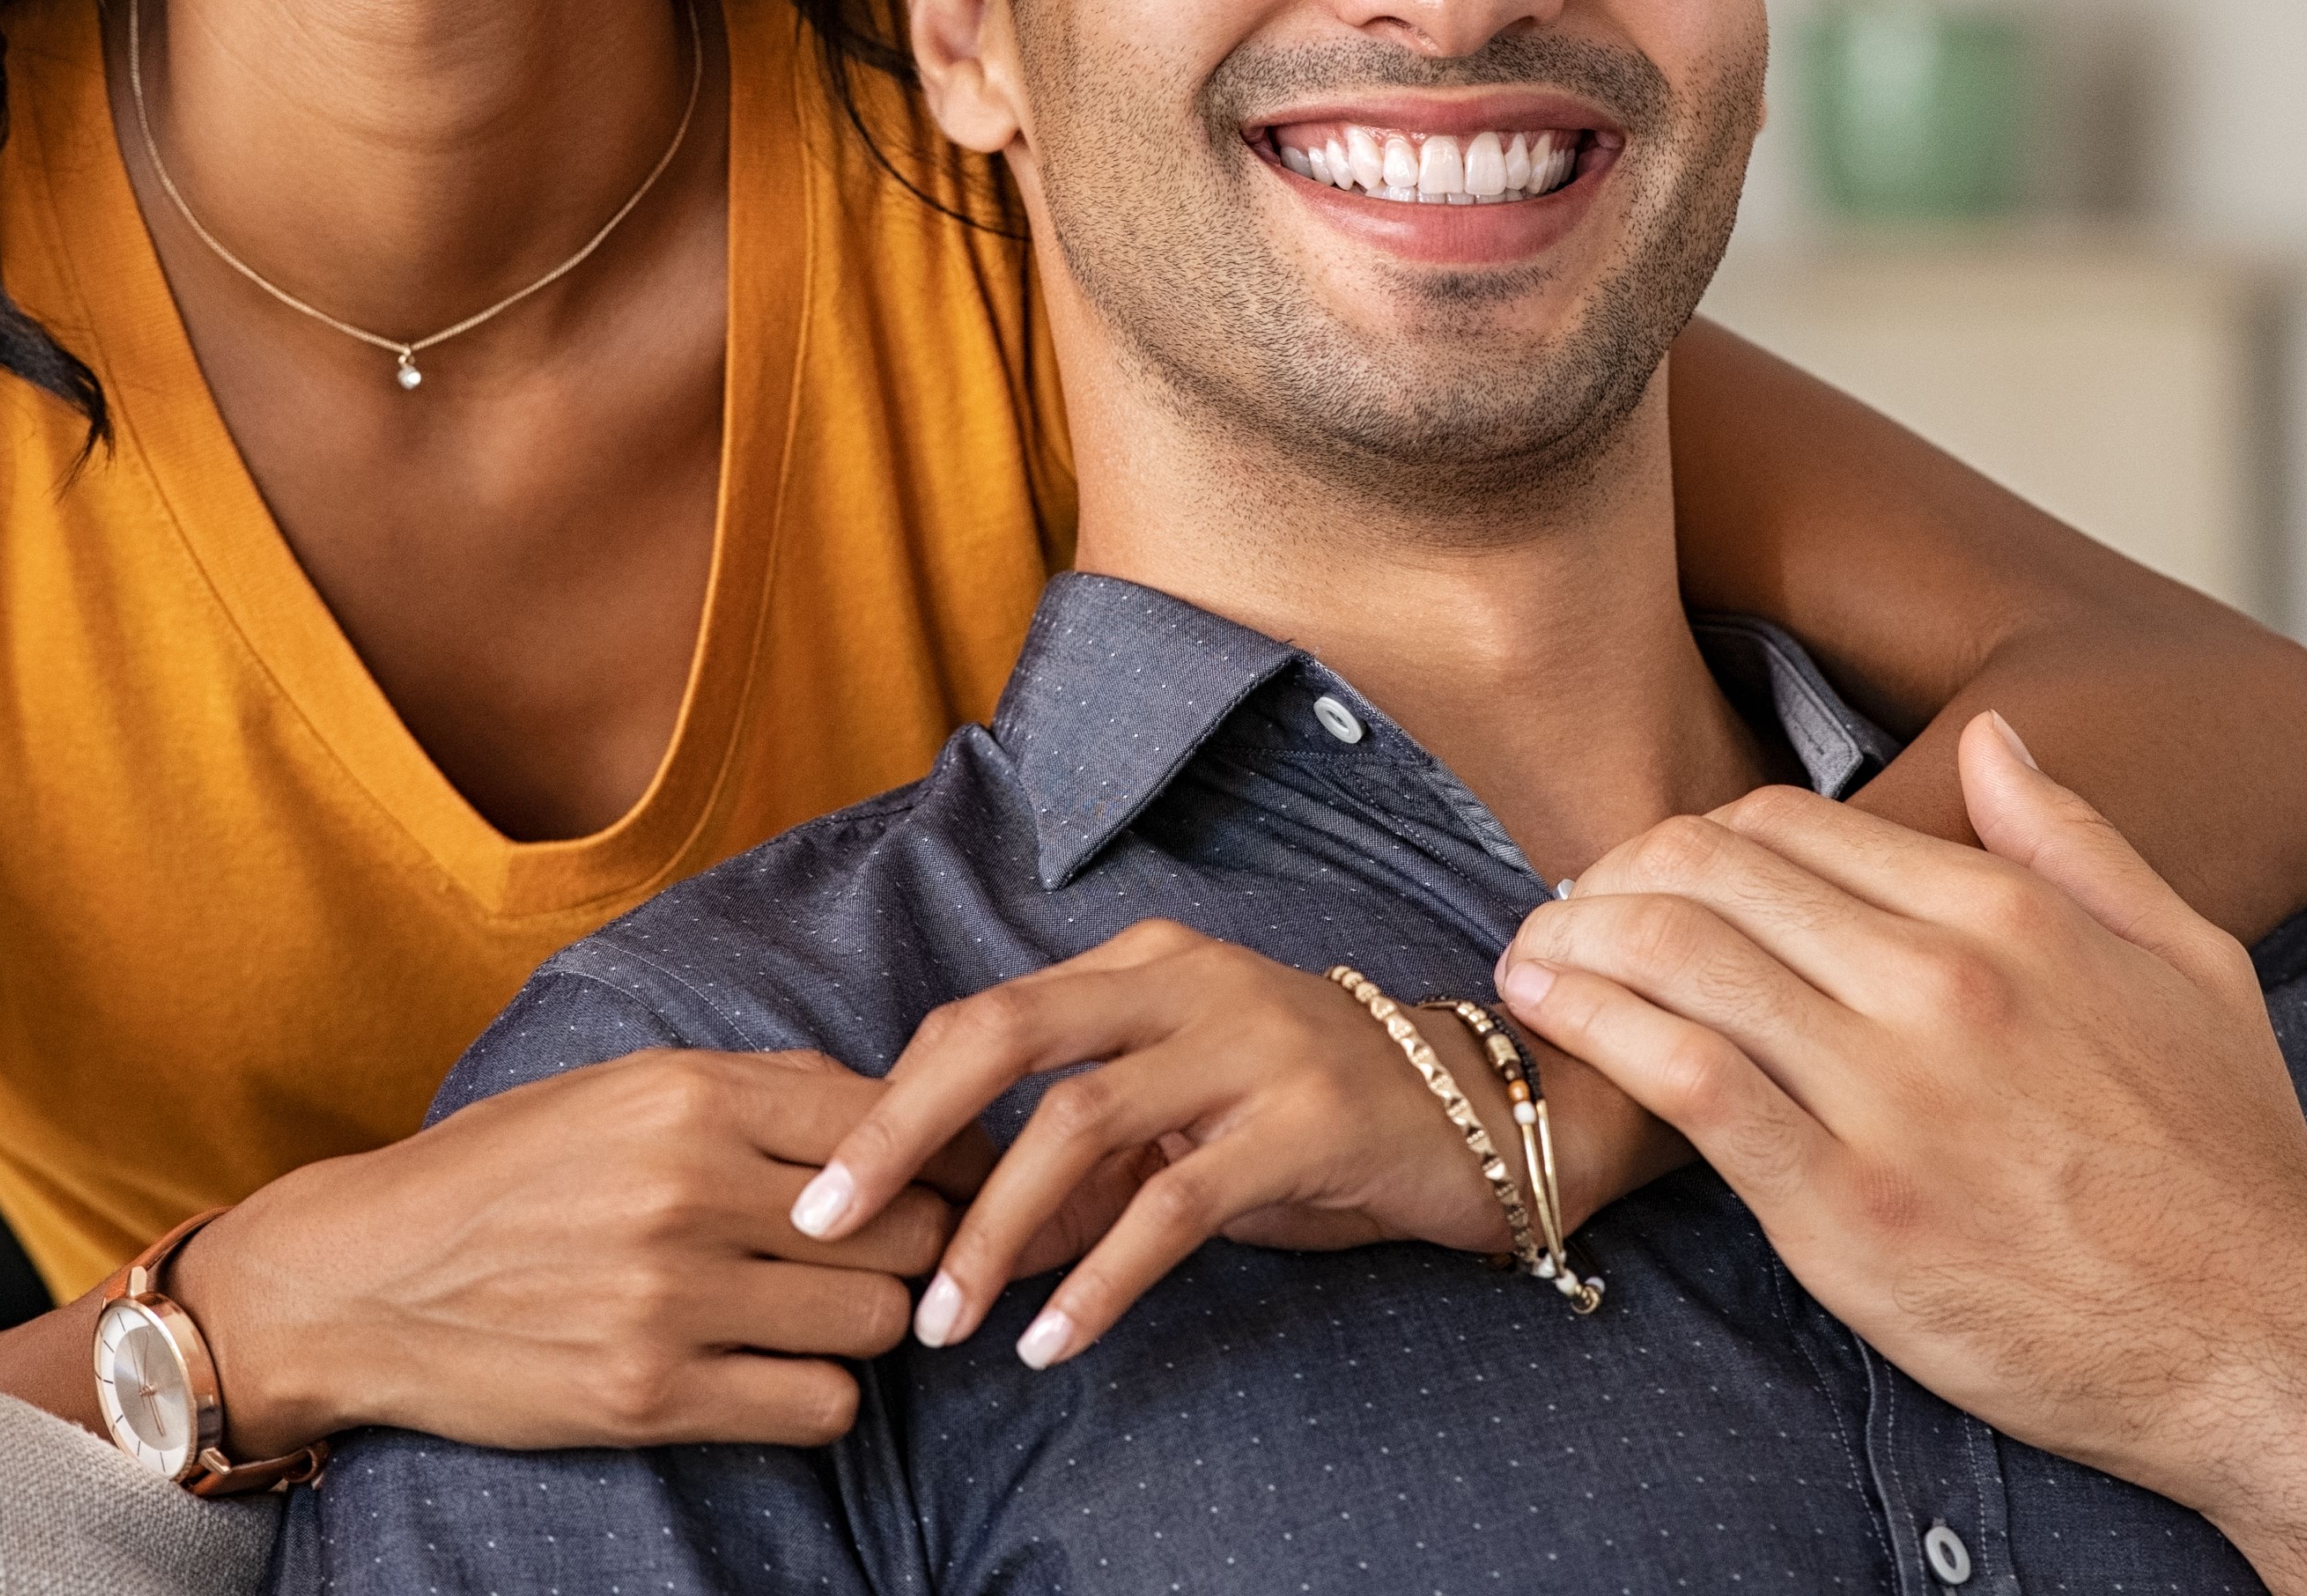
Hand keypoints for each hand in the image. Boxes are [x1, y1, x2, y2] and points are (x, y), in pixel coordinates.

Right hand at [176, 1048, 967, 1452]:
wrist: (358, 1280)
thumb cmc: (498, 1173)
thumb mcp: (617, 1087)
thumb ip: (752, 1090)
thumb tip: (888, 1101)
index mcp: (687, 1094)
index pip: (888, 1121)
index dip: (939, 1156)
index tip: (945, 1180)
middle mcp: (689, 1188)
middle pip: (906, 1227)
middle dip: (913, 1245)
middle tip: (882, 1257)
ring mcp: (671, 1298)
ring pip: (878, 1320)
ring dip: (866, 1323)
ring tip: (815, 1314)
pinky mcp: (650, 1397)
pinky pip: (821, 1405)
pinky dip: (818, 1394)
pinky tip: (774, 1371)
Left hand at [787, 918, 1664, 1371]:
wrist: (1485, 1110)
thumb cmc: (1315, 1116)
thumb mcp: (1185, 1126)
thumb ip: (1083, 1168)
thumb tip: (967, 1239)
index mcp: (1142, 964)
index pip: (982, 1017)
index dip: (894, 1100)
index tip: (825, 1186)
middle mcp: (1185, 981)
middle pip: (1002, 1035)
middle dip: (897, 1131)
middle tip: (821, 1223)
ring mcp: (1248, 1044)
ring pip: (1078, 1125)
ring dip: (993, 1232)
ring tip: (942, 1321)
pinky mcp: (1305, 1122)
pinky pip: (1175, 1205)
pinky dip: (1102, 1279)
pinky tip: (1055, 1342)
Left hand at [1499, 716, 2306, 1580]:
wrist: (2276, 1350)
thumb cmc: (2234, 1168)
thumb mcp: (2192, 965)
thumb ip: (2079, 841)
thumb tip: (1995, 737)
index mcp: (2007, 915)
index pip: (1788, 824)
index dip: (1695, 836)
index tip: (1651, 869)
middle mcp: (1937, 984)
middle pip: (1710, 875)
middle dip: (1613, 877)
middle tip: (1567, 909)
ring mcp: (1887, 1097)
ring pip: (1676, 960)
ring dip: (1575, 944)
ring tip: (1528, 958)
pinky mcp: (1844, 1210)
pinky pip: (1684, 1083)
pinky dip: (1594, 1033)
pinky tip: (1549, 1019)